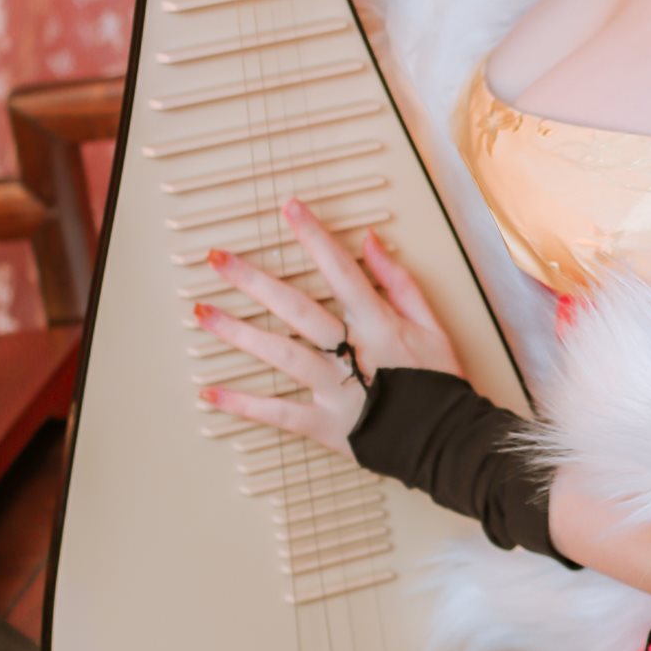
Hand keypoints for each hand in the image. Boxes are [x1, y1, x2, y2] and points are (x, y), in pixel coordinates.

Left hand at [196, 199, 461, 451]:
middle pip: (297, 309)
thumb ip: (399, 283)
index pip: (341, 271)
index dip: (314, 237)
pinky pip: (278, 414)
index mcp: (379, 325)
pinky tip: (210, 392)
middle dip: (254, 281)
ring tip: (202, 312)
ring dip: (238, 333)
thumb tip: (370, 242)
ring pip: (281, 355)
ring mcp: (335, 391)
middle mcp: (352, 354)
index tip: (290, 208)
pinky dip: (243, 405)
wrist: (448, 441)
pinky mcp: (325, 426)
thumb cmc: (440, 384)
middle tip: (217, 258)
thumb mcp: (432, 325)